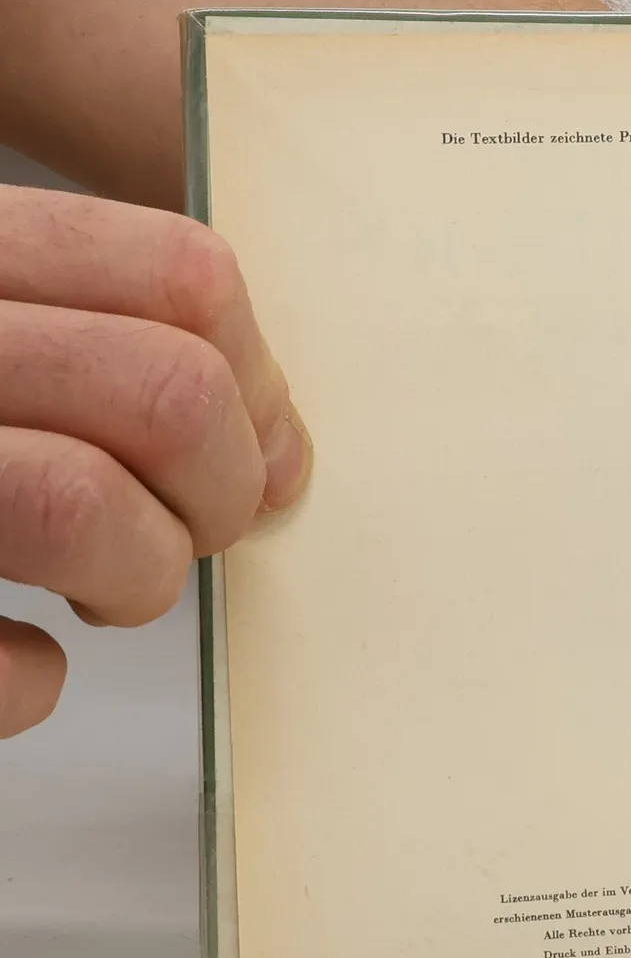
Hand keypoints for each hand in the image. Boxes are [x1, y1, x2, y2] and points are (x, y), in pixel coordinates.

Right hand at [0, 186, 309, 733]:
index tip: (253, 452)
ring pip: (79, 506)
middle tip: (190, 532)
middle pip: (163, 394)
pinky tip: (14, 659)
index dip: (256, 382)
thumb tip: (277, 455)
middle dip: (221, 493)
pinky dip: (26, 681)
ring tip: (105, 593)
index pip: (178, 276)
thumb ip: (94, 349)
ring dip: (141, 576)